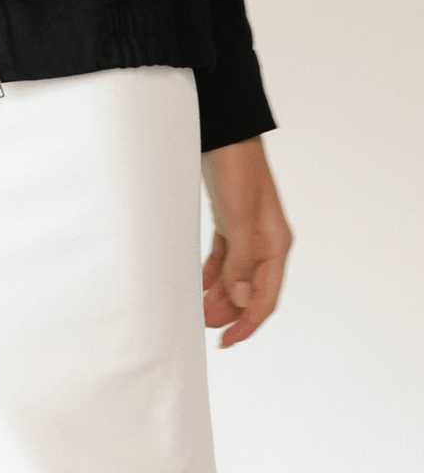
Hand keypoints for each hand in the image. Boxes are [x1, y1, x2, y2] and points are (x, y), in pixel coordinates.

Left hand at [200, 135, 291, 346]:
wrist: (224, 131)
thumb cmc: (236, 168)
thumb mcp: (239, 217)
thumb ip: (240, 260)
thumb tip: (240, 299)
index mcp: (276, 245)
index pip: (265, 297)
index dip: (247, 322)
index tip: (226, 341)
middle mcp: (265, 242)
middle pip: (250, 289)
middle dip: (229, 311)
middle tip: (202, 325)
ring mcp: (248, 231)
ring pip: (235, 275)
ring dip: (219, 295)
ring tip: (198, 310)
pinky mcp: (230, 220)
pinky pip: (224, 257)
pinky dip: (213, 273)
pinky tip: (199, 284)